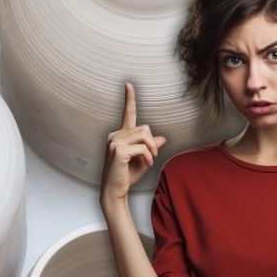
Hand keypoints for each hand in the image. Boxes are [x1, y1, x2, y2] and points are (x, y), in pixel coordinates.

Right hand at [100, 82, 166, 208]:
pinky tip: (145, 165)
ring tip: (148, 161)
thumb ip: (150, 147)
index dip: (129, 98)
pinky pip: (142, 148)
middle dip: (152, 143)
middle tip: (152, 157)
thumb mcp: (143, 160)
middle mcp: (115, 135)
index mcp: (119, 135)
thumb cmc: (126, 176)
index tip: (129, 84)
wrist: (115, 191)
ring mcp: (114, 142)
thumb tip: (162, 139)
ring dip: (151, 150)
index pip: (127, 114)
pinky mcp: (118, 150)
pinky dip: (148, 157)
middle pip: (144, 128)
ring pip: (144, 136)